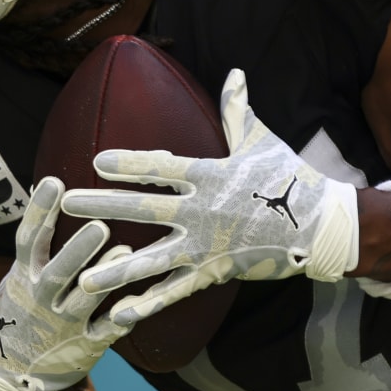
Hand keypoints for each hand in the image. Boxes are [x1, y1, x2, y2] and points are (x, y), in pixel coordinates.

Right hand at [0, 176, 137, 390]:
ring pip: (85, 300)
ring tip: (124, 250)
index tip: (54, 182)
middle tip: (98, 225)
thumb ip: (35, 247)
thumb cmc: (21, 311)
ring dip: (104, 276)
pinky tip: (138, 300)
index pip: (29, 240)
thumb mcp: (17, 279)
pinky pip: (106, 331)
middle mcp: (40, 300)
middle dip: (78, 250)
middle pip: (58, 272)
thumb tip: (45, 190)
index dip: (40, 211)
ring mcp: (62, 325)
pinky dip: (121, 317)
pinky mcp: (84, 346)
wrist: (12, 371)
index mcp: (23, 278)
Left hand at [62, 69, 357, 324]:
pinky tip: (120, 316)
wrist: (322, 227)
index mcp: (211, 175)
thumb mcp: (262, 142)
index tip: (97, 161)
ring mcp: (207, 247)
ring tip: (82, 279)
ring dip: (116, 271)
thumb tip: (234, 74)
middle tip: (68, 204)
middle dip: (102, 207)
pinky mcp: (215, 273)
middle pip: (145, 210)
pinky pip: (176, 292)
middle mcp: (204, 212)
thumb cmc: (290, 180)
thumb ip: (238, 111)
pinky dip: (149, 305)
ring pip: (154, 260)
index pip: (163, 167)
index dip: (130, 164)